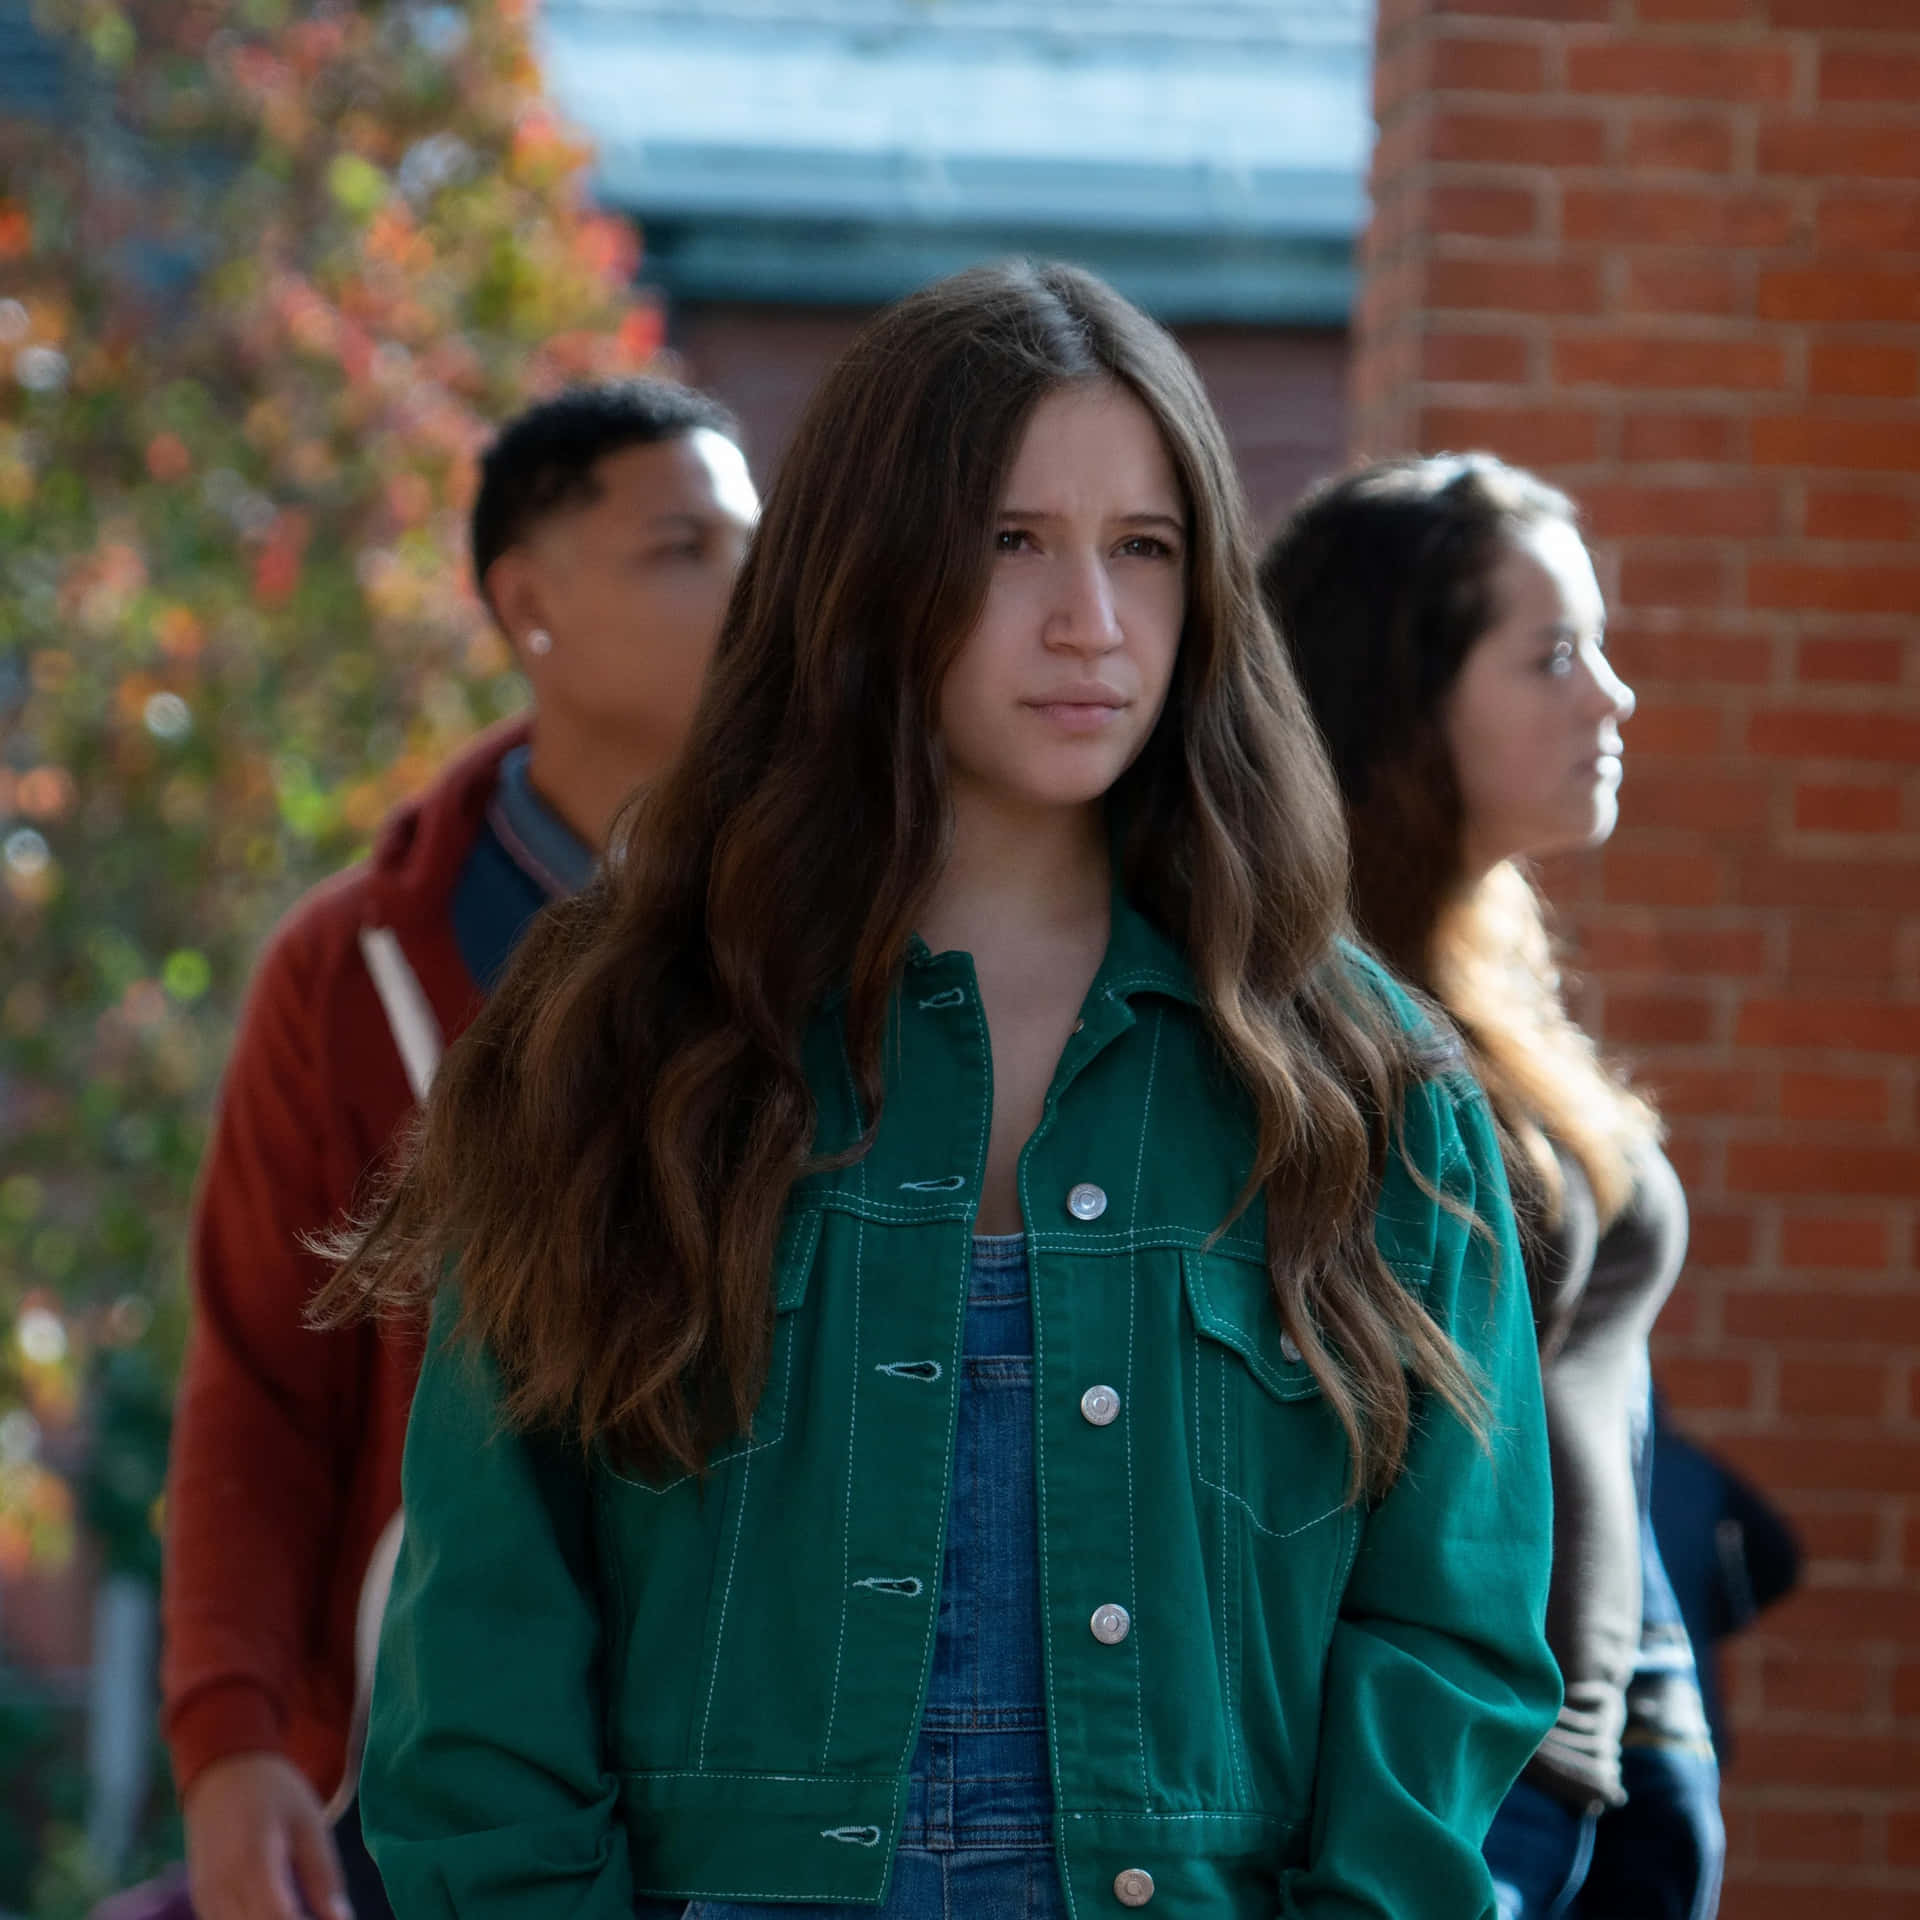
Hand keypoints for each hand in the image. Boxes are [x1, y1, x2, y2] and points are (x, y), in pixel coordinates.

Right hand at [184, 1752, 353, 1919]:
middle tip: (316, 1913)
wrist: (222, 1771)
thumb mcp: (309, 1823)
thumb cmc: (273, 1792)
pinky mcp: (201, 1900)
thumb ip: (324, 1875)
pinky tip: (275, 1912)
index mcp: (254, 1865)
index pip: (279, 1919)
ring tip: (300, 1910)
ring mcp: (206, 1898)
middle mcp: (222, 1889)